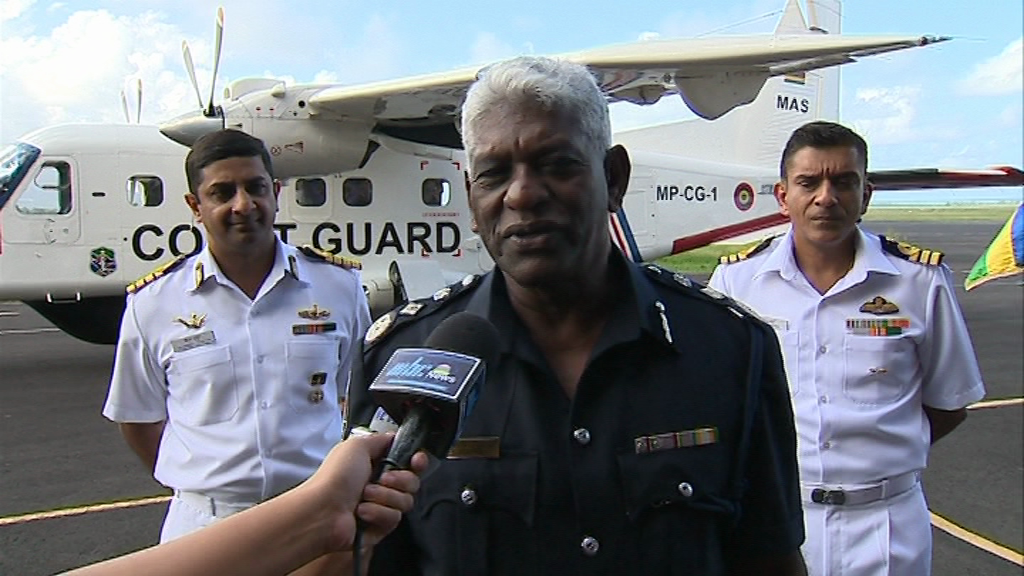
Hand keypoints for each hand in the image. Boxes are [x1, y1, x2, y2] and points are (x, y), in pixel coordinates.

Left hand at [305, 433, 427, 552]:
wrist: (323, 511)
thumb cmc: (336, 477)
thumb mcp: (357, 445)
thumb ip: (381, 439)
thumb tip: (396, 437)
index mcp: (376, 464)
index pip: (409, 462)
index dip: (417, 461)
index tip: (416, 461)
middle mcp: (380, 484)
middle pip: (412, 482)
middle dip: (400, 480)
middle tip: (382, 479)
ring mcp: (381, 506)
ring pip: (405, 501)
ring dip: (385, 497)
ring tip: (364, 498)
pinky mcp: (380, 526)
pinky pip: (394, 518)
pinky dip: (378, 513)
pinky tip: (362, 513)